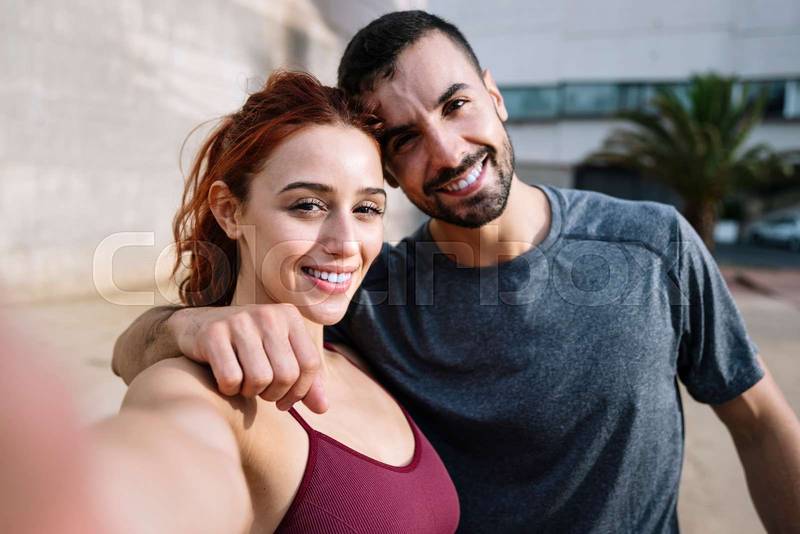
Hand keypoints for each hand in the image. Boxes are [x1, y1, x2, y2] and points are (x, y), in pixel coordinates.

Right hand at [167, 304, 326, 412]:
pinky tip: (226, 383)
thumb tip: (322, 409)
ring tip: (245, 386)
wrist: (196, 326)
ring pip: (260, 378)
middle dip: (275, 395)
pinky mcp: (213, 334)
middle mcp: (267, 314)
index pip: (311, 364)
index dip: (301, 391)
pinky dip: (229, 390)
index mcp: (289, 316)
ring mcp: (239, 322)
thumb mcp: (280, 356)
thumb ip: (304, 381)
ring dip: (251, 393)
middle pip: (287, 374)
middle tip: (263, 394)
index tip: (286, 401)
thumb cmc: (247, 347)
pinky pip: (231, 379)